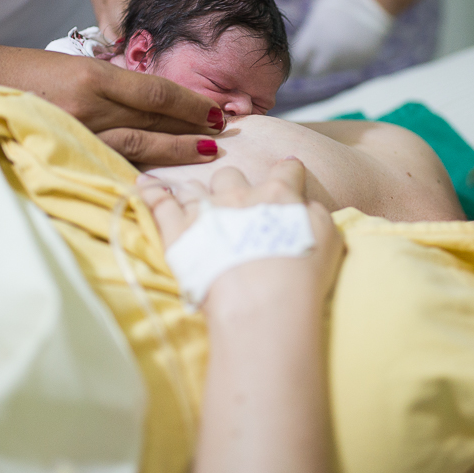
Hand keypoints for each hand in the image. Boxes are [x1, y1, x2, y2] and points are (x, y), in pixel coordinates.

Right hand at [0, 45, 225, 164]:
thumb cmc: (28, 72)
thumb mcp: (75, 66)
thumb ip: (114, 85)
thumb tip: (158, 103)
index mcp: (93, 76)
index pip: (156, 92)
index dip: (191, 103)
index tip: (217, 111)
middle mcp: (89, 106)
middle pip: (154, 118)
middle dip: (194, 127)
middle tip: (227, 133)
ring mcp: (77, 133)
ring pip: (140, 144)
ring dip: (177, 149)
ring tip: (208, 152)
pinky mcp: (65, 152)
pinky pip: (112, 163)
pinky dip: (142, 168)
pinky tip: (165, 175)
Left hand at [138, 158, 343, 303]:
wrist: (264, 303)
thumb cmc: (302, 275)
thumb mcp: (329, 239)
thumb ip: (317, 214)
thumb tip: (306, 205)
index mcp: (278, 194)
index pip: (286, 170)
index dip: (289, 170)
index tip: (289, 169)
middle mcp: (240, 195)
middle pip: (232, 174)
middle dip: (233, 183)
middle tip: (236, 202)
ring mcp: (205, 211)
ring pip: (195, 187)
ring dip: (197, 193)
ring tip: (195, 201)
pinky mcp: (177, 232)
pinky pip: (158, 202)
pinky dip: (150, 190)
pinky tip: (144, 183)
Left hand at [290, 0, 393, 76]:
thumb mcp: (318, 12)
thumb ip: (310, 33)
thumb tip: (302, 49)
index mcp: (316, 36)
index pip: (298, 59)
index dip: (296, 62)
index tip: (294, 64)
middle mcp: (331, 52)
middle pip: (315, 71)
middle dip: (311, 67)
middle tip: (310, 62)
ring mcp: (348, 58)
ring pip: (333, 68)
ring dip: (331, 60)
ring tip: (337, 40)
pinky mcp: (362, 61)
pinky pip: (349, 64)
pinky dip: (347, 57)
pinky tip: (351, 40)